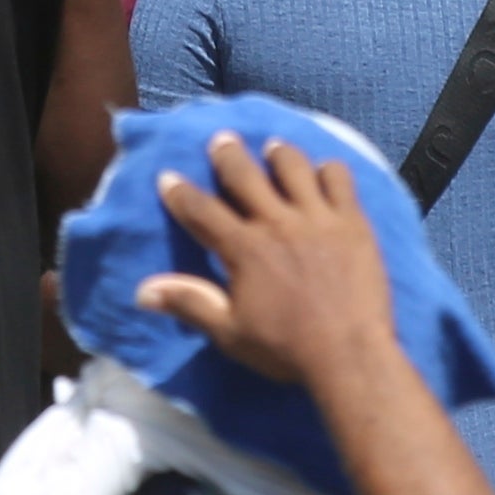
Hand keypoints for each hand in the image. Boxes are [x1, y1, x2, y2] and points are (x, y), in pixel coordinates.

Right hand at [133, 128, 411, 400]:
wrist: (349, 356)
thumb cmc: (285, 348)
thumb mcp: (229, 332)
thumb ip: (189, 303)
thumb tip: (142, 290)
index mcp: (244, 248)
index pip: (202, 210)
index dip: (180, 192)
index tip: (168, 176)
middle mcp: (277, 222)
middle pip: (245, 174)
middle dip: (228, 154)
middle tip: (221, 139)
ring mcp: (318, 218)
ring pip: (293, 166)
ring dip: (279, 153)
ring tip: (274, 147)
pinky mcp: (352, 222)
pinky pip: (340, 179)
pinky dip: (329, 169)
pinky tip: (324, 171)